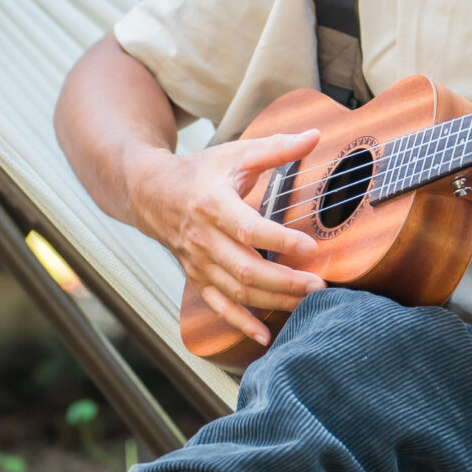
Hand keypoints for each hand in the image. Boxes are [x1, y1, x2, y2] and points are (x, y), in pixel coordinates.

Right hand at [127, 129, 324, 346]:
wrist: (151, 193)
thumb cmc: (201, 172)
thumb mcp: (236, 154)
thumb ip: (276, 148)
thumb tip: (314, 135)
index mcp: (213, 205)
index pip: (248, 229)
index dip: (280, 242)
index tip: (312, 247)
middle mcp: (203, 238)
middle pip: (246, 268)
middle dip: (285, 281)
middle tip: (319, 284)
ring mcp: (198, 262)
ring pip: (237, 290)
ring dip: (273, 301)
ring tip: (307, 301)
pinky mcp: (196, 277)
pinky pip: (218, 306)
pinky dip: (241, 324)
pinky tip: (266, 336)